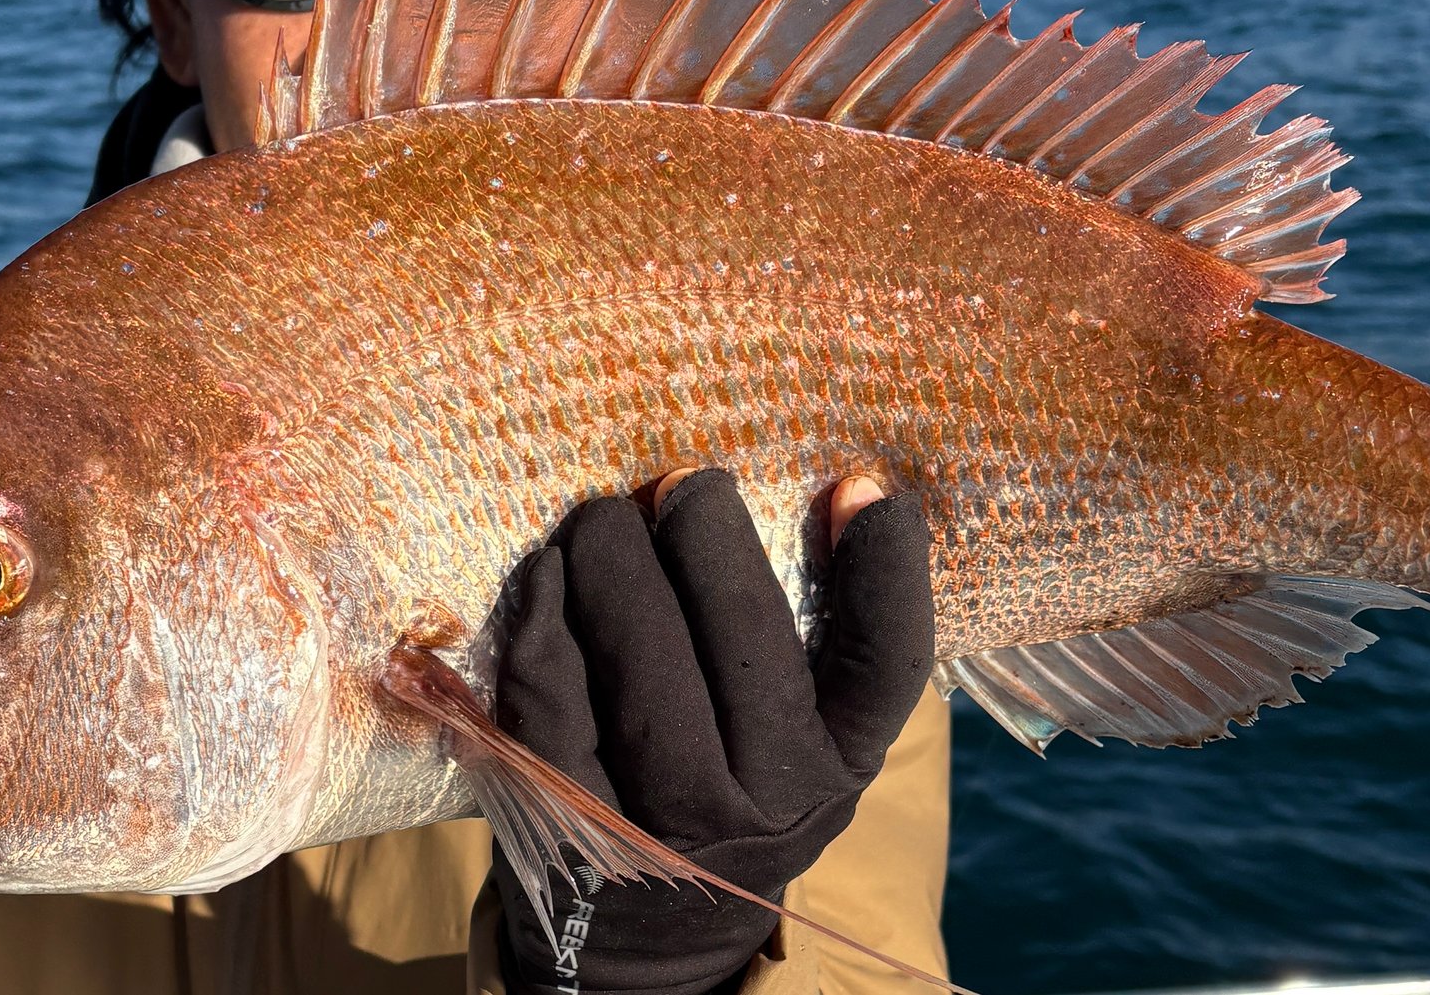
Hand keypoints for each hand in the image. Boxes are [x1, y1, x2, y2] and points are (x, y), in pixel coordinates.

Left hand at [491, 469, 934, 994]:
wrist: (651, 947)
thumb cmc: (733, 793)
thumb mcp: (801, 743)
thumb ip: (812, 646)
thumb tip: (827, 490)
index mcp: (841, 764)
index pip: (887, 661)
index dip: (885, 569)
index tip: (861, 484)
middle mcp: (769, 802)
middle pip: (745, 643)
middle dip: (706, 538)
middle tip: (680, 482)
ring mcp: (669, 822)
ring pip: (644, 666)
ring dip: (614, 565)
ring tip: (604, 517)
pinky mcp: (572, 824)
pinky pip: (553, 703)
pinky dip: (543, 623)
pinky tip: (546, 575)